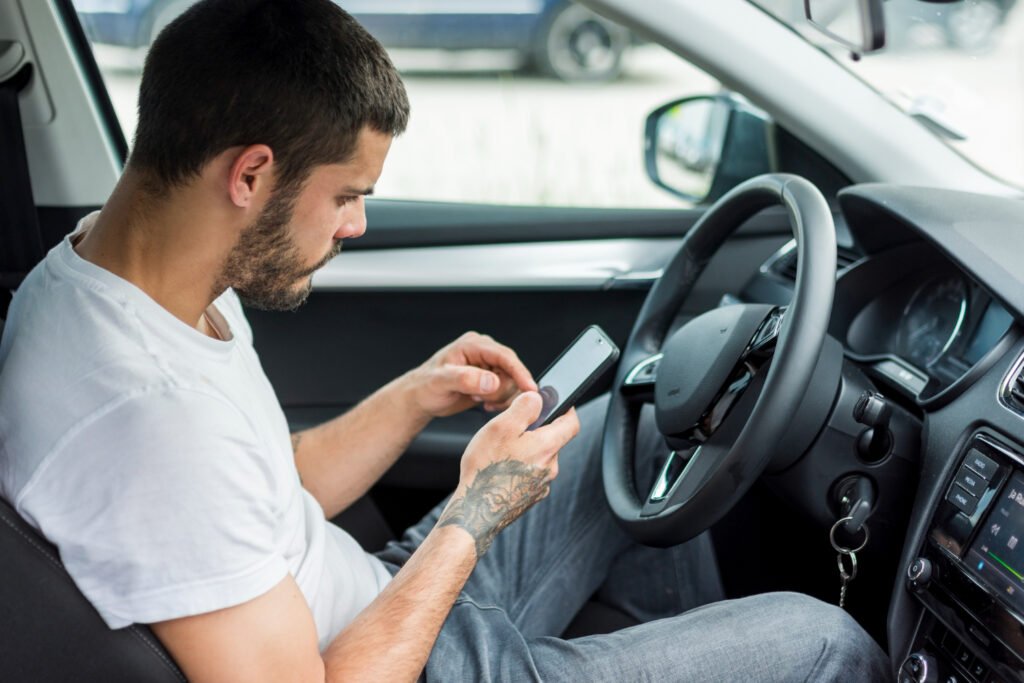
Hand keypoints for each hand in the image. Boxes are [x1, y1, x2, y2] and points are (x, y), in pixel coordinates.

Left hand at [406, 332, 537, 418]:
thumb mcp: (441, 382)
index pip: (504, 356)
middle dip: (501, 390)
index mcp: (473, 345)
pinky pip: (508, 391)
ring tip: (477, 399)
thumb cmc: (425, 387)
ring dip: (498, 397)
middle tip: (480, 399)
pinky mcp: (491, 379)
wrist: (420, 398)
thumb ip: (465, 379)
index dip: (519, 372)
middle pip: (512, 371)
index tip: (530, 389)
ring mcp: (488, 366)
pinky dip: (500, 401)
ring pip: (512, 383)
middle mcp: (484, 352)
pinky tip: (483, 403)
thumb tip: (491, 380)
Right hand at [437, 392, 579, 556]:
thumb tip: (538, 398)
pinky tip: (499, 469)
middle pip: (553, 440)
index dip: (566, 409)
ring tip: (500, 451)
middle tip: (513, 427)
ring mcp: (541, 485)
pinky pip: (530, 474)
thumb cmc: (486, 470)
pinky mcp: (530, 497)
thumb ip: (524, 408)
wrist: (476, 511)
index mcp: (547, 446)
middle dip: (537, 430)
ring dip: (526, 450)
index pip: (572, 423)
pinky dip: (519, 467)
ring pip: (540, 458)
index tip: (557, 402)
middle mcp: (550, 467)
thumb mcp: (502, 426)